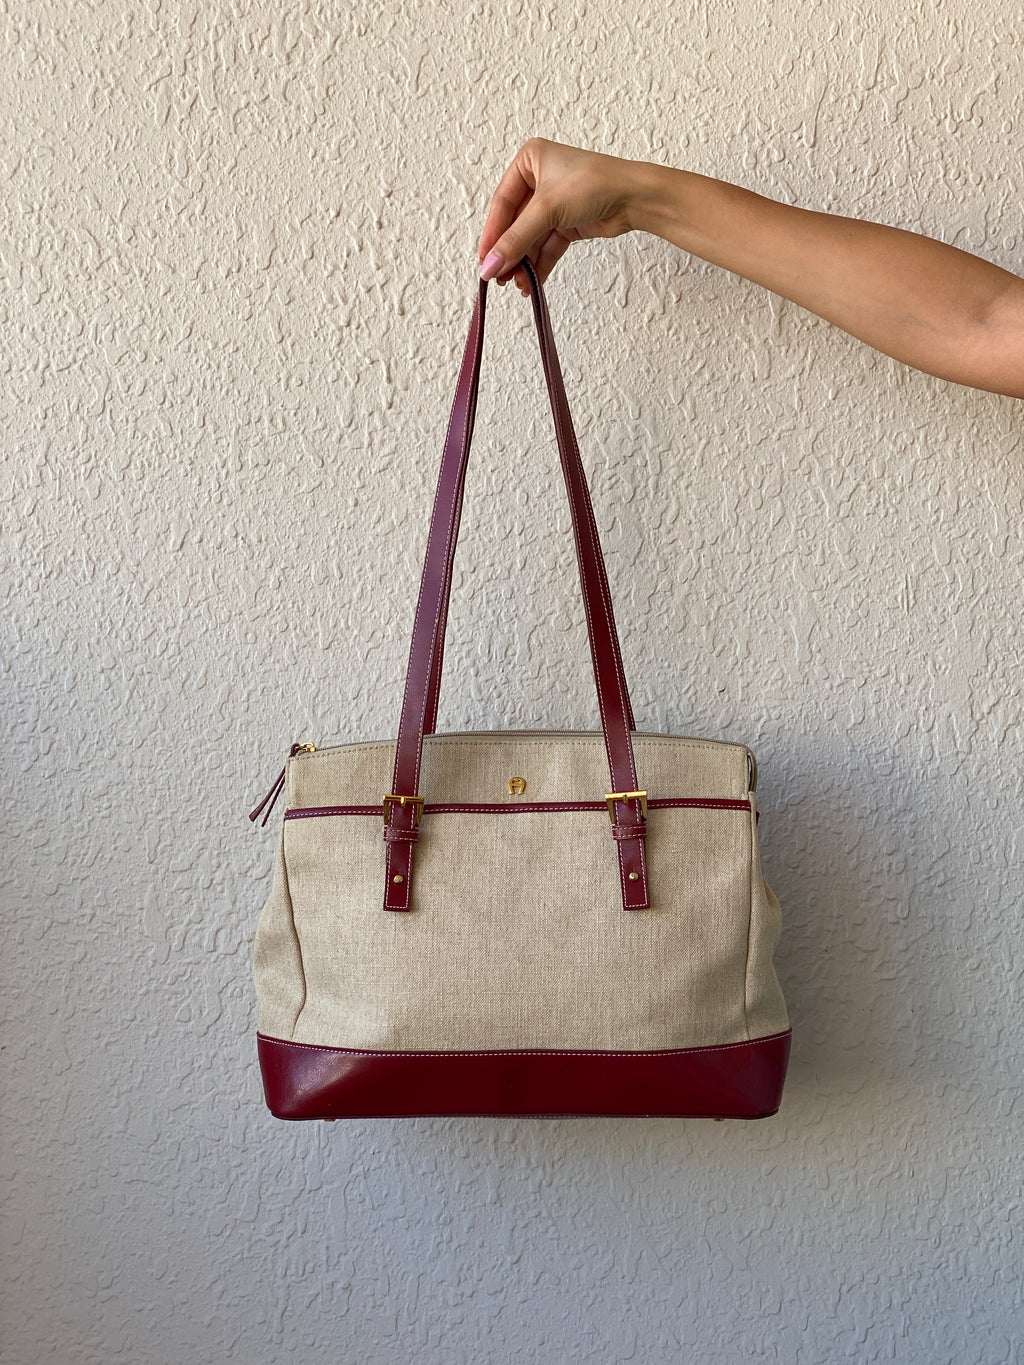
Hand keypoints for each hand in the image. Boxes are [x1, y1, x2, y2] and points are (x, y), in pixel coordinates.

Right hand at [477, 137, 643, 294]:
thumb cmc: (595, 183)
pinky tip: (531, 282)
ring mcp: (554, 202)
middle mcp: (539, 179)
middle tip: (498, 277)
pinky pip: (546, 245)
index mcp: (529, 161)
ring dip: (523, 262)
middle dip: (509, 252)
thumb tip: (489, 265)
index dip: (492, 234)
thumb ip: (515, 240)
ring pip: (531, 237)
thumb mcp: (547, 210)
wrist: (634, 197)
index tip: (484, 261)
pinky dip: (539, 263)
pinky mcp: (567, 221)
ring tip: (516, 284)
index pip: (502, 203)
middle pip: (515, 223)